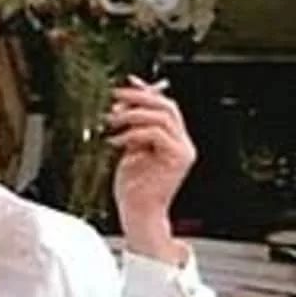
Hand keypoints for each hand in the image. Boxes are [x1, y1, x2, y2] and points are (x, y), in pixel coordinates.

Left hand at [106, 75, 193, 263]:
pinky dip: (133, 133)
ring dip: (133, 114)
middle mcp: (183, 143)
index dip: (147, 92)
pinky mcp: (178, 159)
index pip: (165, 107)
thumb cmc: (132, 188)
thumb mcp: (129, 151)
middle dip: (139, 97)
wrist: (138, 213)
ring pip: (162, 117)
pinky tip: (117, 141)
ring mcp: (183, 151)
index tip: (127, 83)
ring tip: (112, 120)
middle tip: (115, 96)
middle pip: (167, 107)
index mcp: (174, 140)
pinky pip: (156, 134)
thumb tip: (122, 105)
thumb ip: (131, 129)